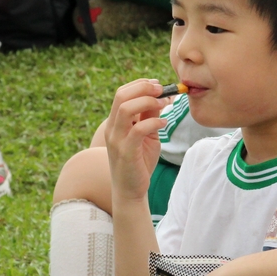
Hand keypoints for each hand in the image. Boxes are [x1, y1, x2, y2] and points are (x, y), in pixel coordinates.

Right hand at [105, 79, 169, 201]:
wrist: (131, 191)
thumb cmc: (139, 162)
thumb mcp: (147, 135)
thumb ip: (149, 117)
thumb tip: (160, 97)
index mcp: (115, 122)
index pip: (122, 93)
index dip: (140, 84)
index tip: (158, 85)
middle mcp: (112, 128)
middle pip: (121, 95)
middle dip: (143, 88)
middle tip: (162, 90)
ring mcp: (116, 140)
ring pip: (125, 109)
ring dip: (147, 102)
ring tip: (164, 105)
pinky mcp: (125, 152)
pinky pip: (138, 130)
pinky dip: (153, 122)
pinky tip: (164, 124)